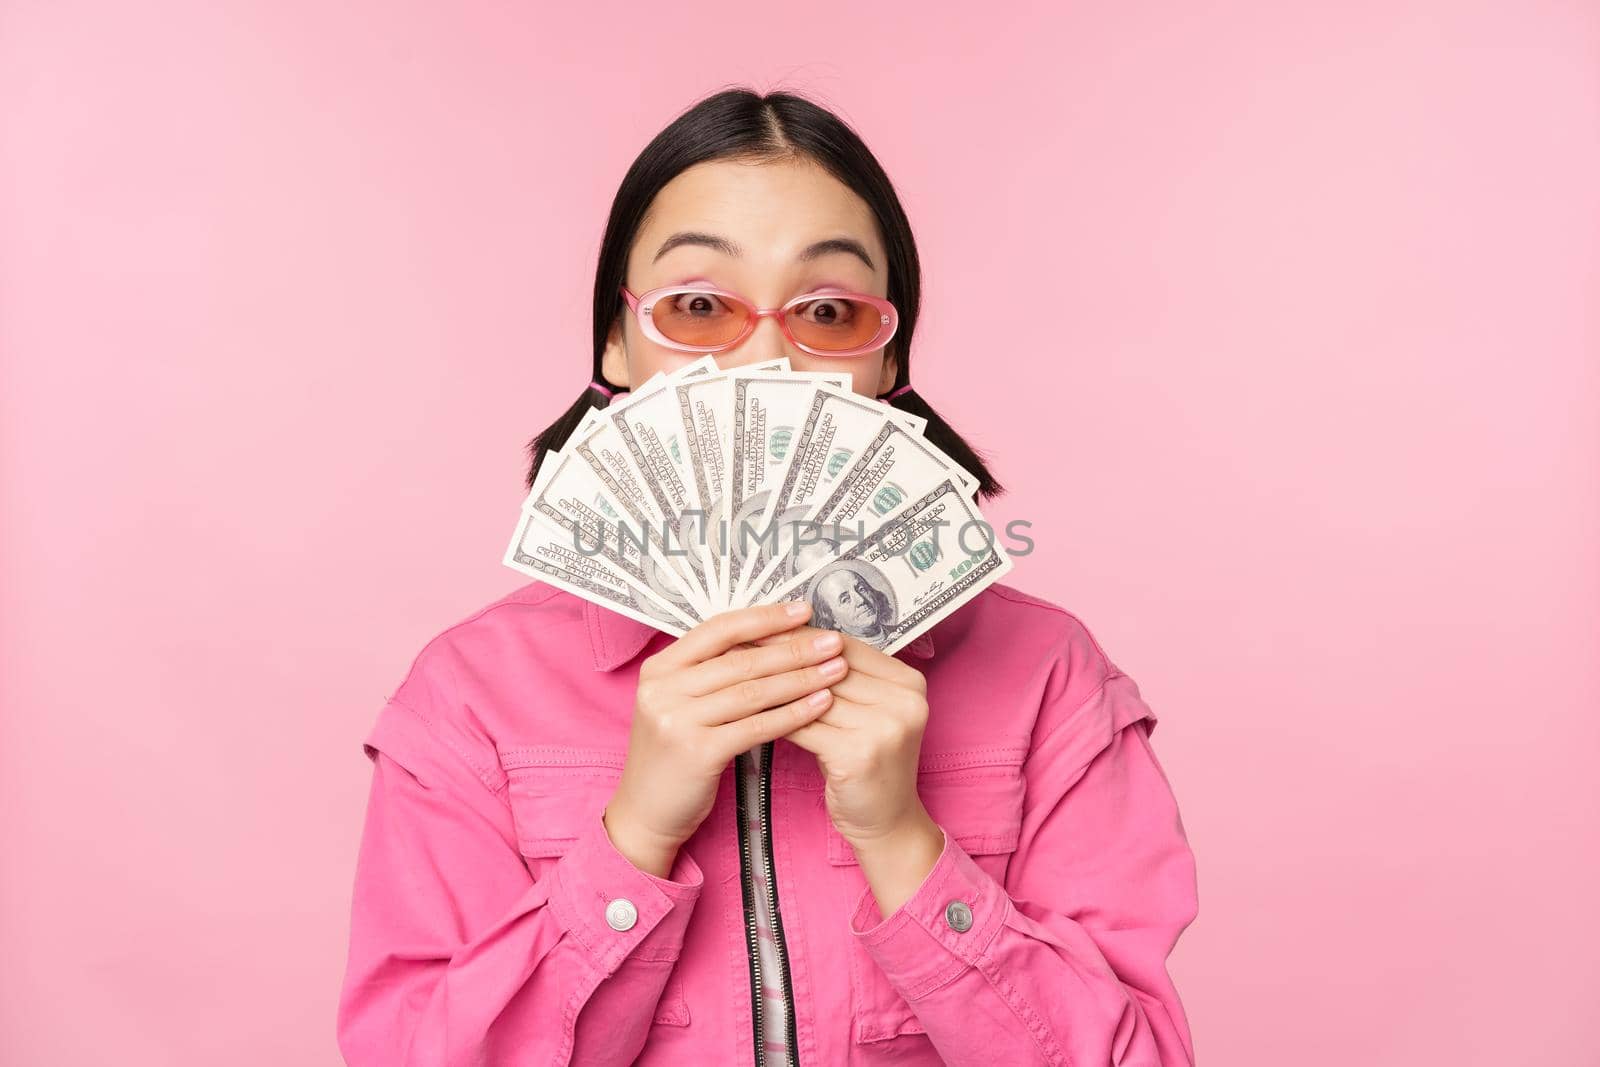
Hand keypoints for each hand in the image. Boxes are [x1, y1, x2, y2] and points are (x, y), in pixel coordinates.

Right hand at [604, 602, 845, 876]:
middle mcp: (663, 688)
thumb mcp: (678, 705)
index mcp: (659, 668)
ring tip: (836, 670)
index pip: (718, 629)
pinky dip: (793, 714)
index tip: (801, 610)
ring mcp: (676, 719)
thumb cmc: (673, 756)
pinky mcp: (697, 751)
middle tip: (833, 641)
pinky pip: (756, 726)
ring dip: (801, 679)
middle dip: (793, 648)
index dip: (763, 618)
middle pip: (741, 659)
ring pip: (752, 691)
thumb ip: (710, 674)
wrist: (645, 813)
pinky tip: (819, 705)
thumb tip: (770, 640)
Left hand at [754, 625, 932, 848]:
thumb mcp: (866, 714)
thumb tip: (786, 636)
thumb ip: (841, 679)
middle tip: (737, 644)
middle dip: (781, 656)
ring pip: (813, 696)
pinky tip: (746, 710)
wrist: (888, 824)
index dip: (802, 635)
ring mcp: (886, 728)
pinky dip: (774, 717)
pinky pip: (804, 726)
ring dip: (771, 685)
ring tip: (735, 674)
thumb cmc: (868, 765)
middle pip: (829, 668)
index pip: (847, 645)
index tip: (762, 625)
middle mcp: (905, 701)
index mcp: (909, 682)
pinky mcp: (860, 755)